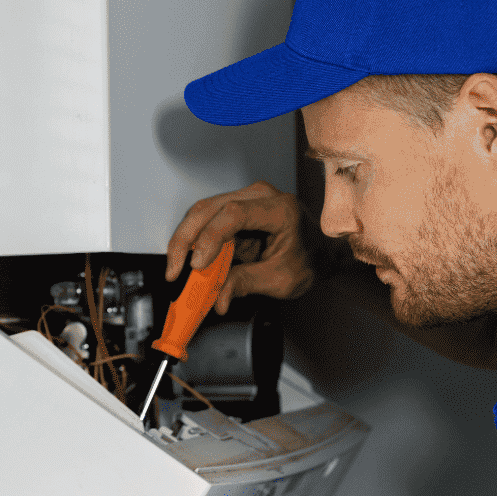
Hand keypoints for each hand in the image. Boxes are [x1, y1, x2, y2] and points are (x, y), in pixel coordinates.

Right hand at [166, 181, 313, 314]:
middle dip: (185, 240)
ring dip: (185, 241)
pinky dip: (194, 242)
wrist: (322, 251)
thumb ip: (247, 284)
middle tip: (174, 271)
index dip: (210, 238)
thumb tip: (217, 299)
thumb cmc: (310, 260)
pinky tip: (188, 263)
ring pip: (202, 212)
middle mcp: (260, 196)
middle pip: (209, 208)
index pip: (234, 214)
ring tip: (177, 270)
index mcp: (279, 209)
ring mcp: (246, 199)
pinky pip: (206, 221)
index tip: (197, 265)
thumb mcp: (282, 280)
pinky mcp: (235, 210)